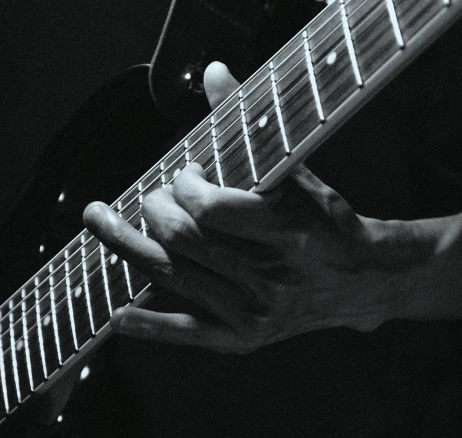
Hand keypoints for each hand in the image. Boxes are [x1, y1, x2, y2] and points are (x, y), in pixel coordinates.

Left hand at [83, 62, 401, 352]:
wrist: (358, 283)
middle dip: (154, 210)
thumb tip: (214, 74)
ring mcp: (253, 313)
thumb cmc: (325, 225)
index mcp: (287, 232)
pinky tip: (118, 315)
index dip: (184, 186)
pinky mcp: (242, 338)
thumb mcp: (296, 174)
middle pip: (183, 241)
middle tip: (151, 197)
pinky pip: (186, 332)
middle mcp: (270, 277)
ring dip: (128, 246)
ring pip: (173, 277)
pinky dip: (149, 325)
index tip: (185, 176)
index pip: (210, 208)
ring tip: (103, 223)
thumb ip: (250, 129)